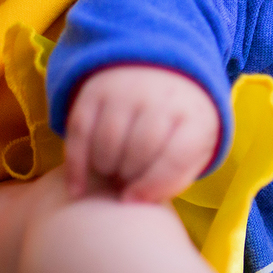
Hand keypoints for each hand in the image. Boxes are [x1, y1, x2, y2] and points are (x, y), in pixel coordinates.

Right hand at [65, 65, 219, 202]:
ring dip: (106, 168)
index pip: (174, 158)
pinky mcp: (96, 92)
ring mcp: (128, 92)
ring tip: (113, 172)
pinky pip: (79, 133)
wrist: (162, 72)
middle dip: (129, 176)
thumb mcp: (197, 146)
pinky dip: (76, 165)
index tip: (134, 201)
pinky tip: (79, 187)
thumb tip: (142, 201)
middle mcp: (162, 99)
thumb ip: (178, 175)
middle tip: (126, 183)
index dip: (152, 186)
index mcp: (195, 116)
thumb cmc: (182, 123)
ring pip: (107, 142)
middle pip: (138, 151)